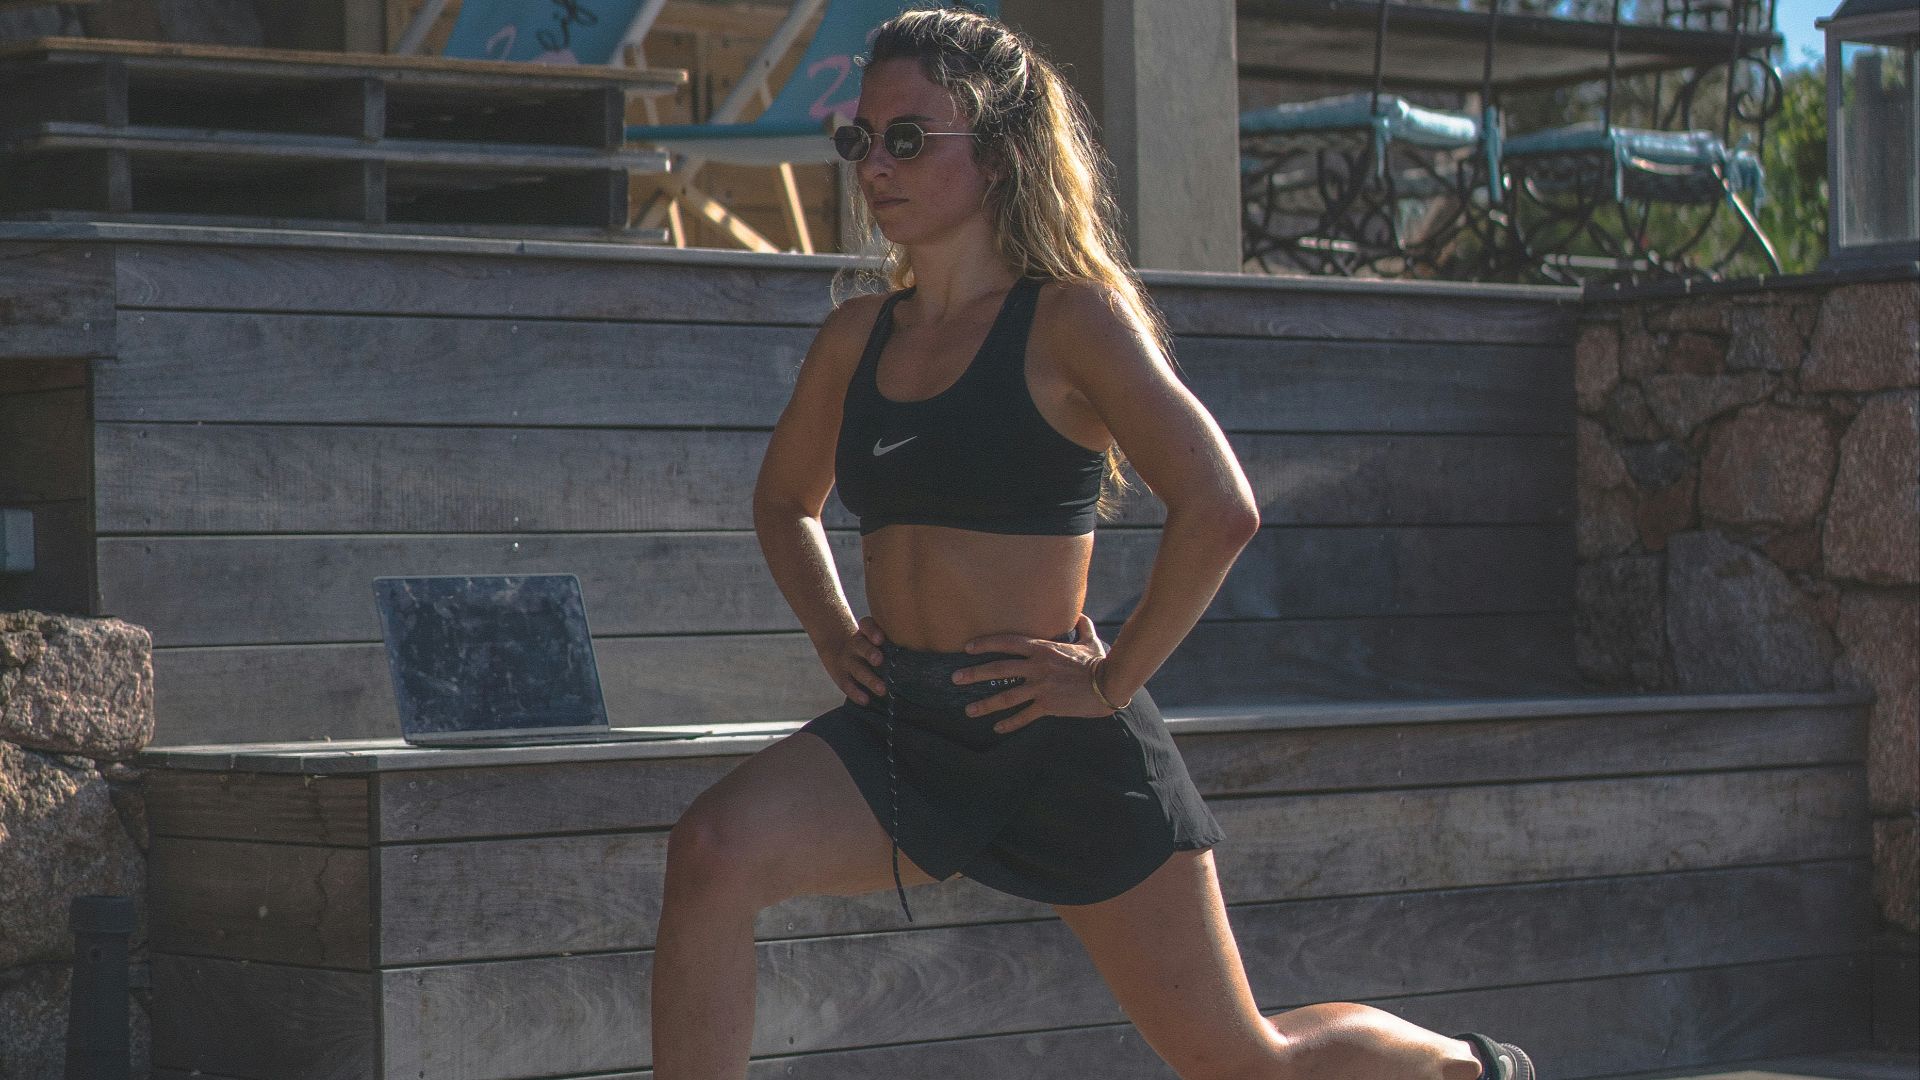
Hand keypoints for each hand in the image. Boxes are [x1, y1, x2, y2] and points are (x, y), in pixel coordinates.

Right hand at [821, 616, 887, 705]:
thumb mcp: (876, 638)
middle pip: (861, 646)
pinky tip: (866, 700)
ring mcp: (847, 660)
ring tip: (883, 690)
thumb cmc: (869, 645)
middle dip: (870, 653)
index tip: (880, 639)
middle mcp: (855, 644)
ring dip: (869, 679)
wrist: (838, 649)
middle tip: (880, 661)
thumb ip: (894, 641)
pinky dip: (856, 693)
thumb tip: (927, 653)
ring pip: (857, 668)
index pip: (866, 625)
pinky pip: (847, 684)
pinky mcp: (841, 675)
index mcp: (865, 632)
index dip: (872, 631)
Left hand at [953, 613, 1114, 734]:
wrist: (1109, 684)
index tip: (967, 648)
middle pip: (998, 669)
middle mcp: (1037, 667)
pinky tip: (997, 728)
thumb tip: (1081, 615)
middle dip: (974, 674)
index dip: (986, 644)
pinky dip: (1010, 724)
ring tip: (968, 710)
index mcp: (1043, 649)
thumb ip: (1082, 628)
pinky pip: (1024, 716)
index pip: (1007, 642)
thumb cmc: (1100, 662)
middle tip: (955, 678)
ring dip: (985, 704)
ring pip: (1006, 696)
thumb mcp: (1090, 641)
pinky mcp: (1048, 706)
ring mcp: (1041, 687)